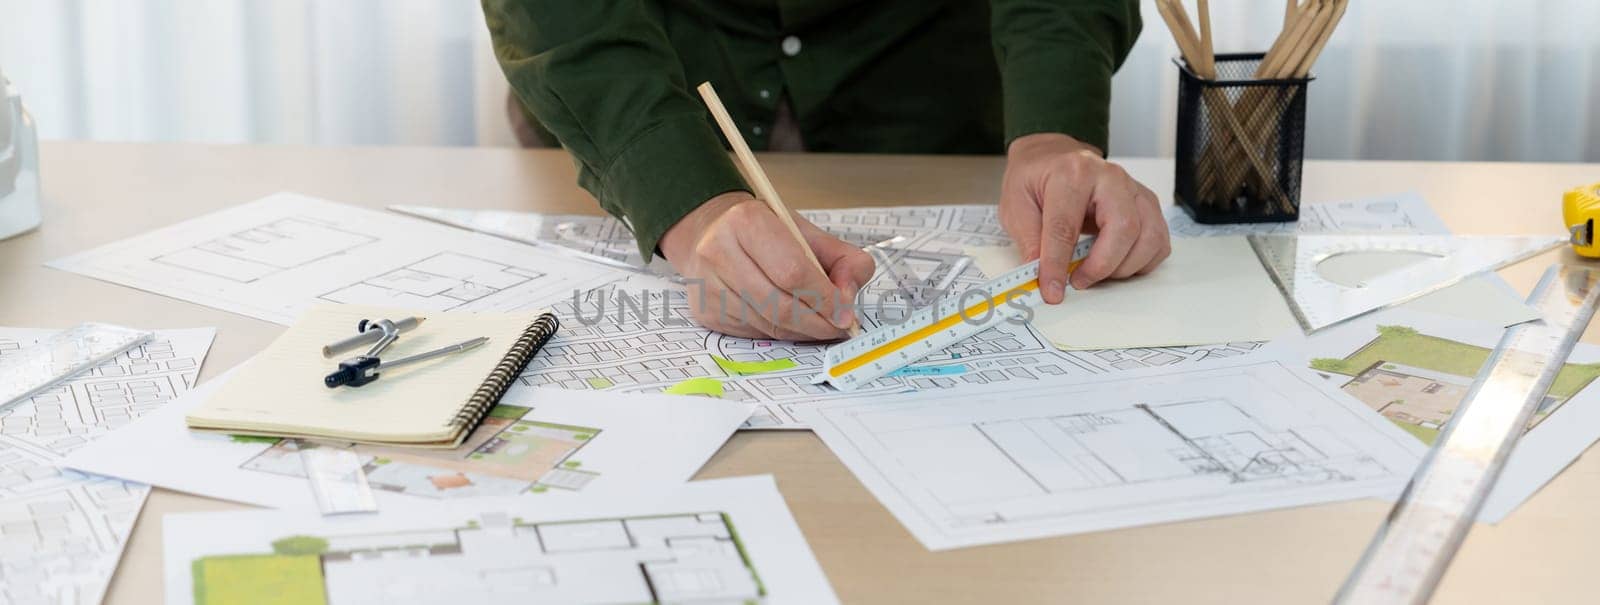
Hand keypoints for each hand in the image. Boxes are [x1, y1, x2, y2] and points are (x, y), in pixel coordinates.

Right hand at [660, 191, 875, 340]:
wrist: (711, 232)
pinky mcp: (705, 310)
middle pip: (778, 304)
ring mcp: (708, 284)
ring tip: (819, 325)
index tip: (845, 313)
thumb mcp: (808, 233)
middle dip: (816, 322)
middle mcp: (719, 251)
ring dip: (800, 331)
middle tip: (838, 327)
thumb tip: (847, 298)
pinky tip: (790, 322)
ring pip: (766, 324)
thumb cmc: (765, 232)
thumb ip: (843, 259)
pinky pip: (753, 333)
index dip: (823, 298)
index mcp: (747, 221)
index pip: (792, 271)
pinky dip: (779, 332)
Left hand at [999, 133, 1169, 303]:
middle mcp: (1110, 177)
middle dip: (1102, 265)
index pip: (1067, 226)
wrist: (1054, 156)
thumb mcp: (1016, 204)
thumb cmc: (1036, 178)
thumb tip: (1041, 276)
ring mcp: (1133, 189)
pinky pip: (1159, 240)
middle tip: (1079, 281)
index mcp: (1072, 173)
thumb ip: (1029, 240)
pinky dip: (1143, 262)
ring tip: (1096, 273)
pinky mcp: (1146, 203)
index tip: (1053, 291)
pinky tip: (1118, 265)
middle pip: (1124, 228)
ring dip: (1125, 267)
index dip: (1058, 264)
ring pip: (1149, 236)